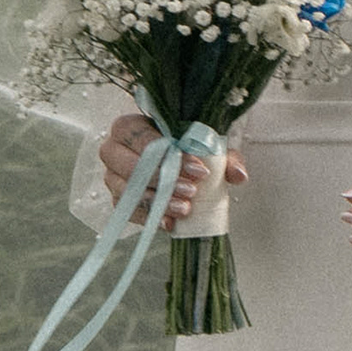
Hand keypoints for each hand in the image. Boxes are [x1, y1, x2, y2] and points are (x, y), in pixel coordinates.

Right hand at [99, 108, 245, 218]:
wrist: (176, 164)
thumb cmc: (185, 149)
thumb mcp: (207, 147)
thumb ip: (225, 157)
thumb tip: (238, 175)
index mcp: (129, 127)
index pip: (142, 138)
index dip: (170, 156)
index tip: (199, 170)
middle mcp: (114, 150)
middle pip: (129, 165)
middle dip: (163, 179)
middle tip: (192, 190)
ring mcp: (112, 177)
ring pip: (128, 191)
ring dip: (158, 201)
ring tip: (186, 208)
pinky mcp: (118, 200)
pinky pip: (129, 211)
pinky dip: (150, 218)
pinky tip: (171, 223)